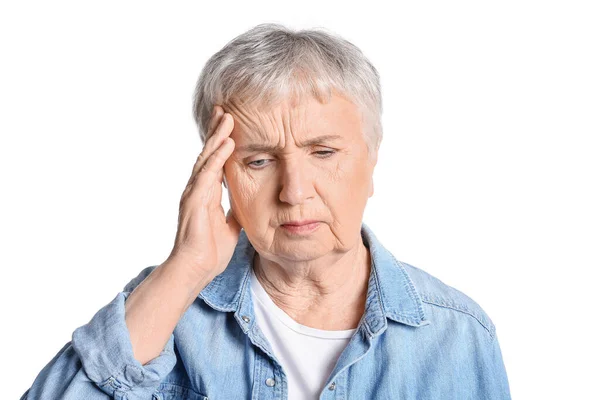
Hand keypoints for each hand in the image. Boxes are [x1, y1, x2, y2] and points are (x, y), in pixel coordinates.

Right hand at [165, 105, 241, 280]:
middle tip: (225, 108)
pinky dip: (217, 157)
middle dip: (217, 131)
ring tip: (227, 116)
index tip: (230, 124)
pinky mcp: (194, 202)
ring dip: (217, 136)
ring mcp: (194, 194)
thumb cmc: (209, 252)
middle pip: (208, 154)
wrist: (195, 271)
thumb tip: (245, 204)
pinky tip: (226, 143)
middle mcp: (198, 189)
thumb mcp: (230, 227)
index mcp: (206, 194)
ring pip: (206, 158)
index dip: (221, 142)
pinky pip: (207, 174)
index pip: (215, 162)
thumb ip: (234, 212)